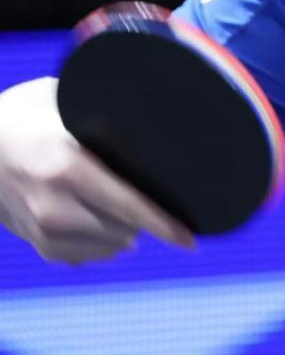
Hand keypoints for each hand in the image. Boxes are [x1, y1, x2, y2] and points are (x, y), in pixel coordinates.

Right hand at [0, 77, 195, 262]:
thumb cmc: (23, 114)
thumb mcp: (62, 99)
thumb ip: (104, 110)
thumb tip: (153, 109)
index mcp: (67, 167)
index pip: (127, 205)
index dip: (163, 224)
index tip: (190, 238)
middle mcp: (54, 204)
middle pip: (125, 228)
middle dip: (144, 216)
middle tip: (144, 191)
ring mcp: (43, 228)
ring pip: (110, 245)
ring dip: (125, 230)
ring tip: (119, 202)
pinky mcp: (36, 242)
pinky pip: (86, 255)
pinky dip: (102, 243)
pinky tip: (105, 223)